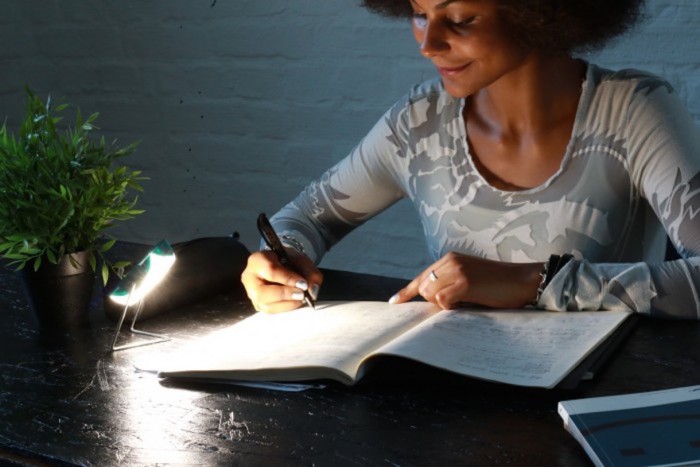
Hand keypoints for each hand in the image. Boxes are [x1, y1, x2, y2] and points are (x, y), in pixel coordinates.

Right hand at [241, 248, 322, 312]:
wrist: (281, 264)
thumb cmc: (288, 260)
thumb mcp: (301, 260)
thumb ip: (310, 272)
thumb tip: (312, 291)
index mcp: (257, 261)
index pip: (270, 271)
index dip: (288, 279)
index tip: (303, 284)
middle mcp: (249, 278)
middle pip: (262, 293)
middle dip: (285, 295)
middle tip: (302, 294)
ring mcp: (251, 294)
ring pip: (266, 306)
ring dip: (287, 304)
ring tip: (301, 298)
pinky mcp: (258, 304)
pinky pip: (271, 311)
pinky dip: (286, 308)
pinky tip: (295, 302)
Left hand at [390, 252, 542, 309]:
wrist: (523, 281)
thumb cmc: (499, 285)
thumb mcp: (470, 279)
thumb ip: (450, 285)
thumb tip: (431, 302)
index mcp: (450, 259)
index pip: (422, 276)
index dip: (407, 291)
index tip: (395, 302)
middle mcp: (450, 261)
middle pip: (424, 288)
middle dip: (433, 302)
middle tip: (457, 305)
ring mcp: (457, 271)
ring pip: (431, 295)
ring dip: (444, 305)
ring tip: (466, 302)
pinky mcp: (464, 282)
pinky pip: (443, 302)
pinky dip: (451, 308)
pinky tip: (467, 304)